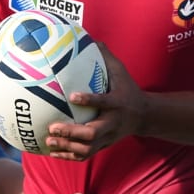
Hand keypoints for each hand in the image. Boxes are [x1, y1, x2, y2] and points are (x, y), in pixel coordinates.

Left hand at [46, 44, 139, 160]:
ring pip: (87, 148)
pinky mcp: (104, 146)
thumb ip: (106, 56)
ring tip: (49, 141)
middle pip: (93, 133)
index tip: (72, 96)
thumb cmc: (128, 89)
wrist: (145, 116)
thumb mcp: (121, 71)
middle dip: (72, 132)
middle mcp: (113, 123)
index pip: (104, 102)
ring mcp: (108, 138)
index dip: (90, 100)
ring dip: (67, 147)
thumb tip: (90, 37)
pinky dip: (68, 155)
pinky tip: (52, 151)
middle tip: (53, 127)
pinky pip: (85, 155)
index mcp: (118, 103)